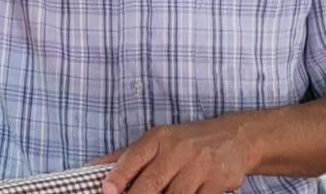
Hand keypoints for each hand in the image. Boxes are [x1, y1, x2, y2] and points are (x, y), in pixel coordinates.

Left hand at [96, 117, 254, 193]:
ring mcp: (199, 165)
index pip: (133, 158)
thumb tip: (89, 170)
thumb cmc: (186, 143)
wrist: (235, 137)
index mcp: (158, 139)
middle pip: (151, 184)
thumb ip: (126, 158)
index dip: (118, 177)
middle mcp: (178, 149)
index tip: (107, 192)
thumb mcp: (158, 141)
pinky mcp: (218, 181)